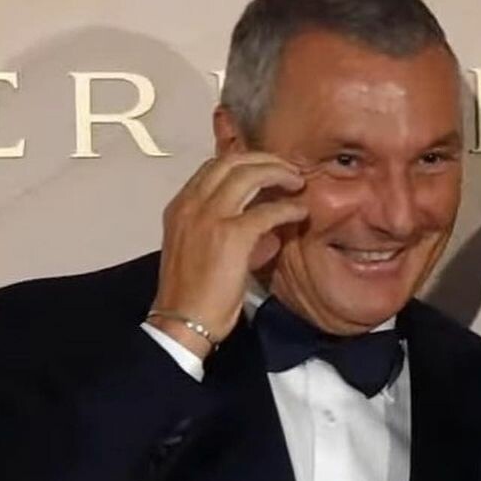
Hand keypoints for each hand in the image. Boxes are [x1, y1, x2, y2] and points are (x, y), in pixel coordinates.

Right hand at [150, 152, 308, 349]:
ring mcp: (210, 217)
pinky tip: (300, 212)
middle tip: (288, 169)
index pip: (213, 167)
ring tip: (297, 182)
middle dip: (264, 159)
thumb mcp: (198, 249)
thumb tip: (262, 227)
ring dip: (278, 173)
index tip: (267, 168)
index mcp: (181, 207)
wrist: (181, 321)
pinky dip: (287, 208)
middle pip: (231, 161)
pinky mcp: (231, 236)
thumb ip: (223, 230)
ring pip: (248, 174)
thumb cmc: (192, 295)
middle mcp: (192, 204)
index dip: (244, 161)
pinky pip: (267, 211)